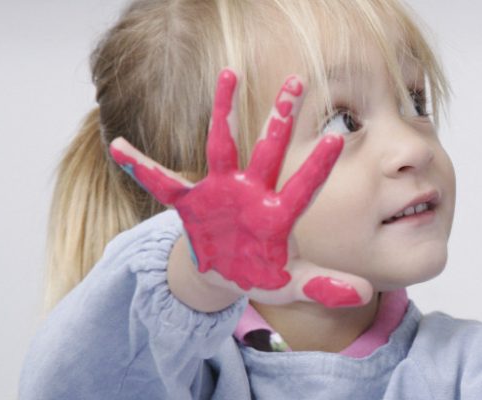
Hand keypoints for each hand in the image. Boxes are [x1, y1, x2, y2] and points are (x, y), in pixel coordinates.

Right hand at [108, 69, 370, 308]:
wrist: (225, 275)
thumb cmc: (263, 274)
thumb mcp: (292, 285)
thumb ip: (325, 287)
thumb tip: (363, 292)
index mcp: (278, 214)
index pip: (303, 187)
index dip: (317, 166)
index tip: (337, 140)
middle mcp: (252, 192)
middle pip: (268, 150)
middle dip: (280, 118)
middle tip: (298, 81)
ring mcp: (222, 192)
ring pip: (223, 145)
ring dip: (224, 111)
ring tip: (228, 73)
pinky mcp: (192, 201)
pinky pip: (162, 183)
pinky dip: (140, 166)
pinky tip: (118, 146)